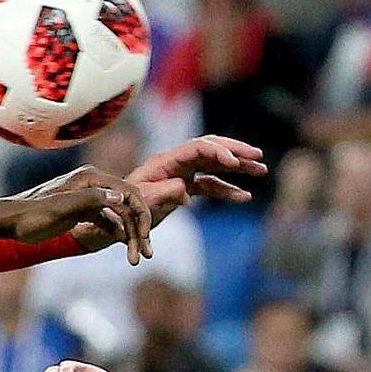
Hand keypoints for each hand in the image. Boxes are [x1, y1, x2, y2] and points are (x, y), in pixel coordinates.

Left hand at [9, 167, 152, 264]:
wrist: (8, 222)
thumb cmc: (31, 215)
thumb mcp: (60, 208)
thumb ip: (90, 199)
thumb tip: (121, 196)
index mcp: (90, 178)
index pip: (129, 192)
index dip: (141, 214)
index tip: (146, 237)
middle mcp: (93, 184)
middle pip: (128, 204)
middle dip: (139, 229)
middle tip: (145, 254)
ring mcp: (88, 198)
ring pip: (119, 214)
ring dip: (130, 235)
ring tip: (136, 258)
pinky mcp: (82, 211)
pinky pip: (107, 220)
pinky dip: (117, 233)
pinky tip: (126, 248)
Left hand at [69, 136, 268, 251]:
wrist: (109, 223)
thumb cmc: (120, 211)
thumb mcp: (140, 204)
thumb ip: (162, 194)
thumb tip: (185, 189)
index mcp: (163, 161)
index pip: (197, 148)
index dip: (218, 151)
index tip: (236, 161)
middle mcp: (173, 163)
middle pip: (210, 149)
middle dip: (235, 151)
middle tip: (257, 157)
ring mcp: (180, 174)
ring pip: (214, 166)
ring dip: (237, 168)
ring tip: (261, 171)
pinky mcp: (183, 188)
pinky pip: (210, 185)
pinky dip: (226, 190)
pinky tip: (245, 197)